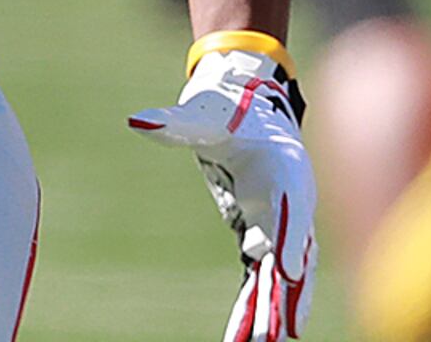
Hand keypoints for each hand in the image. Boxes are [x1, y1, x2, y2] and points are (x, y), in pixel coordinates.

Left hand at [129, 48, 317, 340]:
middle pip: (292, 253)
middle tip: (284, 331)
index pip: (291, 206)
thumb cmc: (228, 110)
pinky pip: (259, 277)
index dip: (293, 237)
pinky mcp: (260, 238)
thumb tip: (138, 121)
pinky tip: (247, 337)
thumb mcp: (204, 116)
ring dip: (272, 310)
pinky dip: (254, 305)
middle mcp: (290, 202)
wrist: (248, 111)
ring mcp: (278, 225)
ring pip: (278, 275)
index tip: (288, 270)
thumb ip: (175, 123)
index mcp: (284, 166)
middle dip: (287, 293)